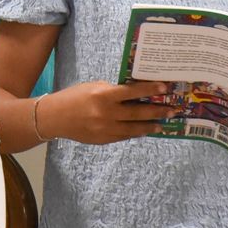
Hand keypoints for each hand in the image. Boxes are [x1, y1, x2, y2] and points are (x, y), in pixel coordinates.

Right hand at [38, 81, 178, 144]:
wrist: (54, 118)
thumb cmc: (74, 97)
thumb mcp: (94, 87)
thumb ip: (113, 91)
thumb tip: (135, 93)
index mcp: (104, 96)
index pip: (132, 92)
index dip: (150, 89)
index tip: (166, 87)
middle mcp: (106, 113)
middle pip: (138, 113)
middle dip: (157, 111)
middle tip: (172, 110)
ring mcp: (105, 129)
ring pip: (134, 129)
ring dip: (150, 126)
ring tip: (162, 124)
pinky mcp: (103, 140)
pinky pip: (124, 136)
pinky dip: (135, 133)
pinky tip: (143, 130)